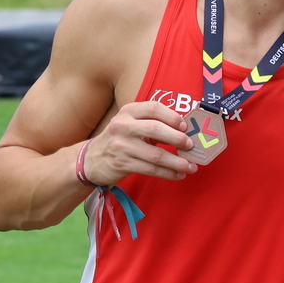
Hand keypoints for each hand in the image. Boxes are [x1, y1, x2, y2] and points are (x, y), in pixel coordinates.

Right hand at [80, 101, 197, 184]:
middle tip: (191, 146)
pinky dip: (168, 173)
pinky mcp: (122, 163)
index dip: (172, 117)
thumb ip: (153, 124)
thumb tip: (185, 132)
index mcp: (128, 111)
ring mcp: (121, 145)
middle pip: (156, 129)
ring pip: (156, 154)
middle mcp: (123, 126)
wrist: (92, 159)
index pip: (154, 108)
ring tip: (191, 167)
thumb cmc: (120, 140)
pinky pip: (150, 169)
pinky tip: (178, 174)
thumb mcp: (131, 125)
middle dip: (177, 139)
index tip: (185, 127)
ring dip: (177, 162)